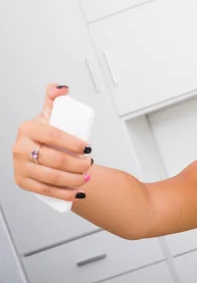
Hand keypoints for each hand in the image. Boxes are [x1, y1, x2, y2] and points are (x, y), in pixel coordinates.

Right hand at [12, 84, 92, 200]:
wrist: (42, 152)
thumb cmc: (49, 133)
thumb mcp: (52, 114)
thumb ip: (55, 98)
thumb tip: (61, 89)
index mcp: (28, 128)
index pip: (53, 136)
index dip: (73, 143)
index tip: (88, 147)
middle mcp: (20, 147)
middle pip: (54, 159)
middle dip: (77, 164)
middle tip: (90, 163)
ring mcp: (20, 166)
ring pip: (51, 176)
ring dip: (73, 179)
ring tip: (86, 177)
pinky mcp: (22, 181)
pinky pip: (45, 190)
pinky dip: (63, 193)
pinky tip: (77, 192)